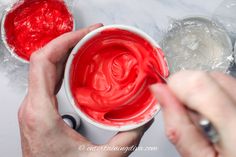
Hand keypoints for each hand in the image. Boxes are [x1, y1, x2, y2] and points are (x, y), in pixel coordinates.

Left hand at [18, 24, 151, 156]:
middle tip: (92, 35)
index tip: (86, 34)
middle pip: (44, 59)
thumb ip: (127, 139)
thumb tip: (143, 119)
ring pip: (44, 67)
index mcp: (41, 113)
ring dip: (65, 52)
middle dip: (69, 41)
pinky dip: (62, 66)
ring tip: (86, 45)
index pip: (44, 61)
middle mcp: (32, 107)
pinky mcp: (38, 110)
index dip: (65, 41)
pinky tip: (76, 65)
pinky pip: (47, 79)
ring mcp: (33, 108)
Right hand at [151, 71, 235, 156]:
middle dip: (189, 88)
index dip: (176, 84)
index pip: (199, 84)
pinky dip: (214, 93)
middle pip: (210, 77)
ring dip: (202, 91)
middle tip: (187, 111)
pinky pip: (228, 83)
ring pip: (219, 78)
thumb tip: (159, 91)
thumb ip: (177, 125)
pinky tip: (214, 112)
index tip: (167, 95)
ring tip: (202, 115)